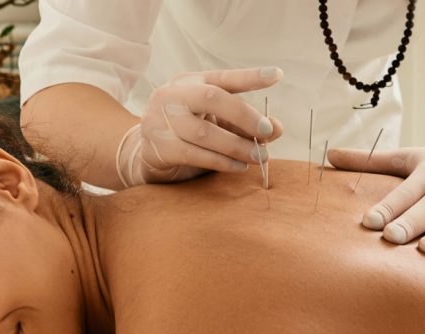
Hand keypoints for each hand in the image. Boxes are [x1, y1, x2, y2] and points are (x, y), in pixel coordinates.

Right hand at [115, 67, 284, 185]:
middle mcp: (172, 95)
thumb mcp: (217, 123)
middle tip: (267, 132)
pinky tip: (239, 167)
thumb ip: (245, 123)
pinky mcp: (158, 147)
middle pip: (212, 97)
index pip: (223, 78)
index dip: (251, 76)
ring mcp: (160, 120)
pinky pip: (194, 155)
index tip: (277, 75)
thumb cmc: (189, 134)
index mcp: (190, 82)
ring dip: (237, 146)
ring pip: (204, 132)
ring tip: (259, 157)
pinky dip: (221, 162)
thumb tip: (277, 129)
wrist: (147, 155)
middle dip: (244, 116)